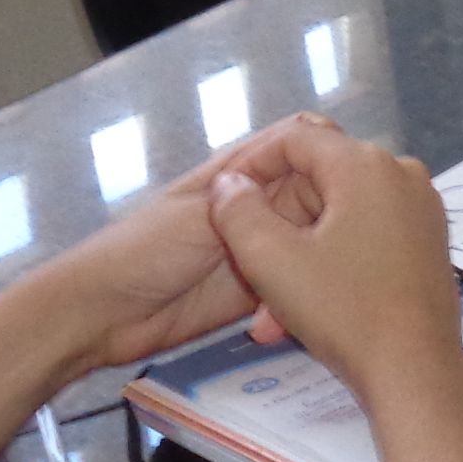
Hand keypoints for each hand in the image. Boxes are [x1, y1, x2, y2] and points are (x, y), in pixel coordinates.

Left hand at [13, 119, 328, 376]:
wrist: (103, 316)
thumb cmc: (143, 251)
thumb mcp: (202, 213)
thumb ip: (259, 193)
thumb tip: (321, 168)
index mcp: (243, 171)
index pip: (304, 146)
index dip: (333, 158)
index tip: (359, 189)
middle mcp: (259, 204)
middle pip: (319, 197)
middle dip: (338, 218)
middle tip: (349, 246)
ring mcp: (261, 248)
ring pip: (312, 243)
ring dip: (320, 263)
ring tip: (326, 287)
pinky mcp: (260, 290)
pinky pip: (297, 285)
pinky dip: (304, 298)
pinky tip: (305, 316)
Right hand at [204, 121, 462, 399]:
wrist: (416, 370)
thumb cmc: (343, 310)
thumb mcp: (271, 260)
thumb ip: (238, 210)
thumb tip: (229, 182)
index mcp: (367, 165)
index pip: (296, 138)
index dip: (252, 164)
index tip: (224, 202)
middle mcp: (402, 174)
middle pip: (318, 182)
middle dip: (275, 228)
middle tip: (246, 272)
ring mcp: (421, 209)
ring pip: (338, 218)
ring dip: (297, 259)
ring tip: (270, 316)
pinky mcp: (428, 243)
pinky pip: (365, 238)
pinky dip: (331, 266)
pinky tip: (303, 314)